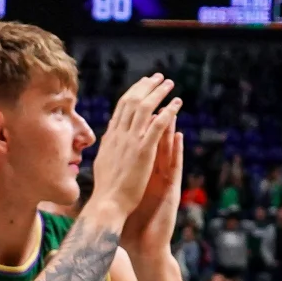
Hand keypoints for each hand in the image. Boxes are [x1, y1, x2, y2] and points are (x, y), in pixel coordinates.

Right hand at [83, 73, 179, 219]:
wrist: (108, 203)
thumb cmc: (106, 189)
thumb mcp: (103, 161)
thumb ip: (109, 146)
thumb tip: (110, 134)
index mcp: (110, 137)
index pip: (121, 107)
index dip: (133, 92)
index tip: (143, 84)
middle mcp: (119, 134)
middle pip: (132, 101)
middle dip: (146, 86)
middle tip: (158, 77)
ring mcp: (131, 141)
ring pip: (145, 108)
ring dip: (158, 92)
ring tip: (169, 83)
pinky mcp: (144, 150)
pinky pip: (158, 124)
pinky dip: (168, 111)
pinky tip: (177, 103)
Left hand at [119, 100, 184, 256]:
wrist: (144, 249)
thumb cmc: (132, 229)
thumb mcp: (121, 204)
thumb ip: (115, 190)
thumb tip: (100, 180)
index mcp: (142, 176)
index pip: (140, 147)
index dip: (138, 128)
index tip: (134, 107)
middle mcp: (155, 177)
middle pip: (155, 144)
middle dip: (156, 120)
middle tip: (156, 98)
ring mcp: (164, 184)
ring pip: (167, 152)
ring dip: (169, 129)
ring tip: (172, 107)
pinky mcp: (170, 192)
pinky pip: (174, 168)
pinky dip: (175, 152)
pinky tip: (178, 136)